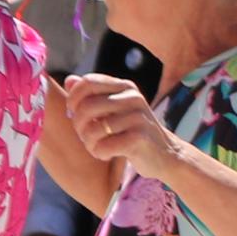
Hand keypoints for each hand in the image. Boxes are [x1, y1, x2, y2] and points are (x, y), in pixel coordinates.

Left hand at [58, 75, 179, 178]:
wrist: (167, 155)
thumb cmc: (133, 131)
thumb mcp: (114, 109)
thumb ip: (92, 94)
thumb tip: (69, 80)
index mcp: (125, 87)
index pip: (87, 82)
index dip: (73, 99)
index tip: (75, 113)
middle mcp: (133, 98)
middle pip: (86, 107)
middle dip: (78, 125)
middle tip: (86, 136)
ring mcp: (138, 118)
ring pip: (93, 130)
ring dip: (89, 143)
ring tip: (98, 147)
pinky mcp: (139, 139)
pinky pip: (104, 146)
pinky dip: (100, 153)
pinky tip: (108, 155)